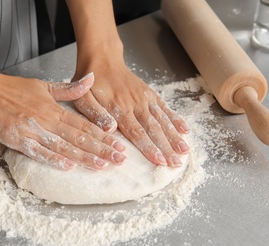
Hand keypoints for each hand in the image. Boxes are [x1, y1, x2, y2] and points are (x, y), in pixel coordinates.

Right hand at [0, 72, 125, 170]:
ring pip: (62, 146)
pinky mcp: (17, 139)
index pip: (84, 125)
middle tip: (120, 159)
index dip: (103, 136)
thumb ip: (68, 89)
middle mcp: (47, 120)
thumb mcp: (43, 85)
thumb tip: (91, 79)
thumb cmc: (12, 88)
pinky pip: (38, 151)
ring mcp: (32, 130)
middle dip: (101, 149)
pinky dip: (53, 159)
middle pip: (78, 138)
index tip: (119, 145)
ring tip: (102, 165)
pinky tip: (68, 166)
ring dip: (83, 157)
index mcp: (54, 108)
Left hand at [72, 61, 189, 167]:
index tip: (160, 160)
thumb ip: (95, 114)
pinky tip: (185, 129)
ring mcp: (144, 98)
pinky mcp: (149, 94)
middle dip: (166, 148)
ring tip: (184, 151)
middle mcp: (135, 104)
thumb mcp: (82, 98)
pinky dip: (175, 119)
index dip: (149, 148)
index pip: (136, 132)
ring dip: (174, 136)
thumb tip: (110, 129)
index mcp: (119, 108)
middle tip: (176, 163)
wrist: (102, 59)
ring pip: (162, 120)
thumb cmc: (90, 83)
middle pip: (153, 129)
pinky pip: (164, 107)